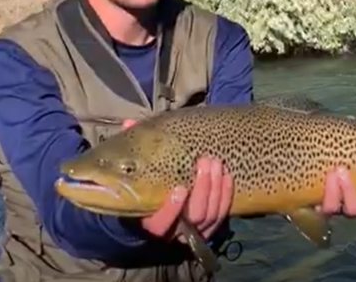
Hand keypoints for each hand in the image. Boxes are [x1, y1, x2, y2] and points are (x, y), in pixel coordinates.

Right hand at [122, 120, 233, 242]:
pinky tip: (225, 174)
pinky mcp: (211, 225)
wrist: (157, 205)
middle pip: (194, 217)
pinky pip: (222, 213)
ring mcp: (195, 229)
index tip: (180, 188)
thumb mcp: (136, 169)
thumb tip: (129, 124)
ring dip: (215, 187)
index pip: (161, 224)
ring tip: (215, 162)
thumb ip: (132, 149)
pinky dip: (225, 193)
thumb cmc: (145, 184)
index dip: (172, 209)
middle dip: (202, 189)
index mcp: (151, 221)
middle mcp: (174, 231)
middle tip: (205, 162)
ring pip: (210, 214)